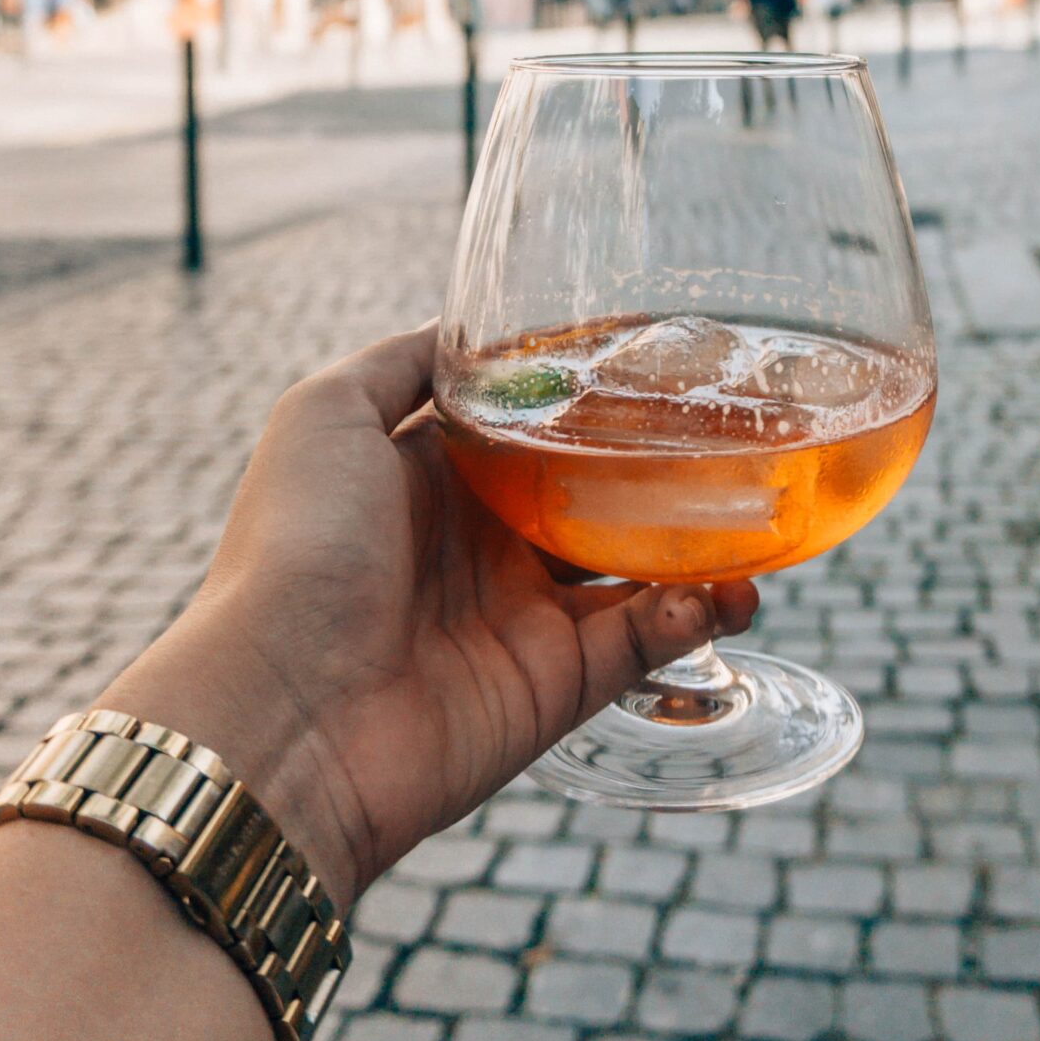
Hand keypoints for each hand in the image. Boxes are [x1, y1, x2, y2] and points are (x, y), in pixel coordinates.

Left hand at [103, 327, 757, 909]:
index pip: (533, 426)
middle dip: (664, 469)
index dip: (594, 396)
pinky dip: (692, 615)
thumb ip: (402, 362)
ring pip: (639, 570)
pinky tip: (723, 590)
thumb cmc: (290, 550)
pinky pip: (643, 642)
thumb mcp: (324, 413)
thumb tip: (467, 327)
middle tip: (735, 432)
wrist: (282, 713)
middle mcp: (482, 543)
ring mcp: (522, 617)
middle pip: (597, 493)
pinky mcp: (554, 687)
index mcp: (432, 477)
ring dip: (703, 546)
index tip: (665, 357)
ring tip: (757, 517)